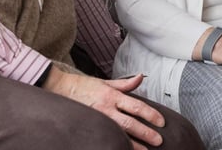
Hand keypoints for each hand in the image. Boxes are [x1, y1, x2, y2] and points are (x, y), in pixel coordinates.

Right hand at [45, 68, 163, 148]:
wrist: (61, 89)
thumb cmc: (84, 86)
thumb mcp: (105, 82)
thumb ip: (125, 83)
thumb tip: (141, 77)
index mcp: (112, 95)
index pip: (136, 106)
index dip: (150, 114)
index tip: (161, 122)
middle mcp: (106, 108)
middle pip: (130, 123)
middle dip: (146, 133)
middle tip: (158, 140)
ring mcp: (98, 119)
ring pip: (119, 133)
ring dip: (133, 144)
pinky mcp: (91, 126)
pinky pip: (106, 136)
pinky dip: (117, 143)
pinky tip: (124, 148)